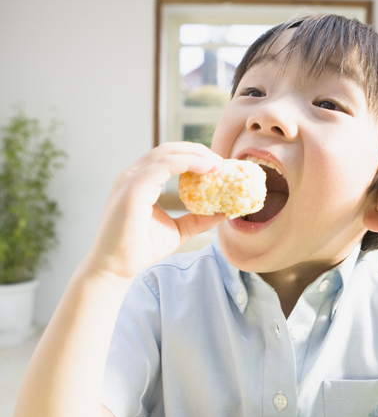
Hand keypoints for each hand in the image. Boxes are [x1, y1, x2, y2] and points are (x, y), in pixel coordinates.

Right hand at [85, 142, 224, 279]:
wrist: (116, 267)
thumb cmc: (140, 248)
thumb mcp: (178, 230)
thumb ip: (197, 219)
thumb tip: (223, 212)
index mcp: (141, 180)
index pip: (170, 157)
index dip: (195, 156)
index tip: (218, 166)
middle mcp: (134, 174)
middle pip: (170, 149)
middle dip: (198, 151)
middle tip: (221, 162)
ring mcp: (131, 179)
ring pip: (168, 153)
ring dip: (196, 154)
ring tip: (217, 165)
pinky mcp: (133, 187)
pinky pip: (165, 165)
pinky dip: (188, 163)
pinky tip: (206, 169)